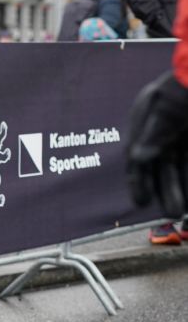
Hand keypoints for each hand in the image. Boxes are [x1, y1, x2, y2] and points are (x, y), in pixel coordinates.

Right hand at [127, 71, 187, 216]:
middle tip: (172, 214)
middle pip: (162, 163)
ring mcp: (185, 129)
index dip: (139, 180)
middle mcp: (166, 124)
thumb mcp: (169, 107)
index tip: (141, 203)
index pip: (139, 155)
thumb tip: (138, 159)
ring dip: (182, 187)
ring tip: (183, 210)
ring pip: (181, 164)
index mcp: (148, 114)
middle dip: (166, 189)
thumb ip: (155, 134)